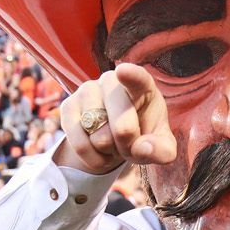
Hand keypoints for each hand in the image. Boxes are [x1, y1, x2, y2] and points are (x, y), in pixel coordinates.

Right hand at [53, 64, 176, 175]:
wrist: (114, 140)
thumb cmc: (143, 136)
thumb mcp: (160, 147)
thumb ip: (161, 151)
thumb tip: (142, 148)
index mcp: (142, 86)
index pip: (138, 79)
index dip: (131, 76)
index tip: (123, 72)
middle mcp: (112, 81)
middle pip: (122, 126)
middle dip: (128, 145)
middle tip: (131, 142)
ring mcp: (87, 91)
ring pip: (99, 137)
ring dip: (109, 150)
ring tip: (113, 142)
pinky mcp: (68, 106)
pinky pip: (79, 144)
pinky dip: (92, 157)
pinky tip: (98, 149)